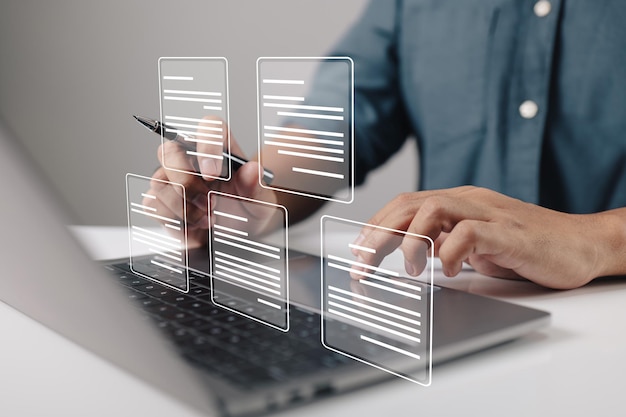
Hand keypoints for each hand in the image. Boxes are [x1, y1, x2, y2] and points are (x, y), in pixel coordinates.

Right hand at [142, 118, 277, 246]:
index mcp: (221, 147)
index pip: (209, 126)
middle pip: (170, 150)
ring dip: (183, 207)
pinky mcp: (161, 200)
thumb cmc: (249, 207)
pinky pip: (152, 205)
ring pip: (158, 181)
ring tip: (208, 218)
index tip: (213, 174)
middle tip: (210, 204)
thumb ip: (257, 186)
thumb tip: (253, 170)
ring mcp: (173, 177)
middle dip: (187, 182)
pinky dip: (174, 220)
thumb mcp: (262, 201)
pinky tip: (194, 226)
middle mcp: (192, 157)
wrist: (240, 231)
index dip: (207, 146)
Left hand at [354, 186, 619, 288]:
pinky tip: (450, 272)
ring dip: (411, 243)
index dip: (374, 228)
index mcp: (455, 203)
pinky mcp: (508, 233)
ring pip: (431, 210)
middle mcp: (466, 201)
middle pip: (407, 205)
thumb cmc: (524, 247)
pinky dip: (451, 253)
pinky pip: (469, 233)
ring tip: (411, 271)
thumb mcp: (473, 244)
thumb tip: (410, 256)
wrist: (579, 244)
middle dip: (378, 236)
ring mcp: (487, 213)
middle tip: (363, 266)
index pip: (402, 205)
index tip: (357, 254)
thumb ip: (444, 243)